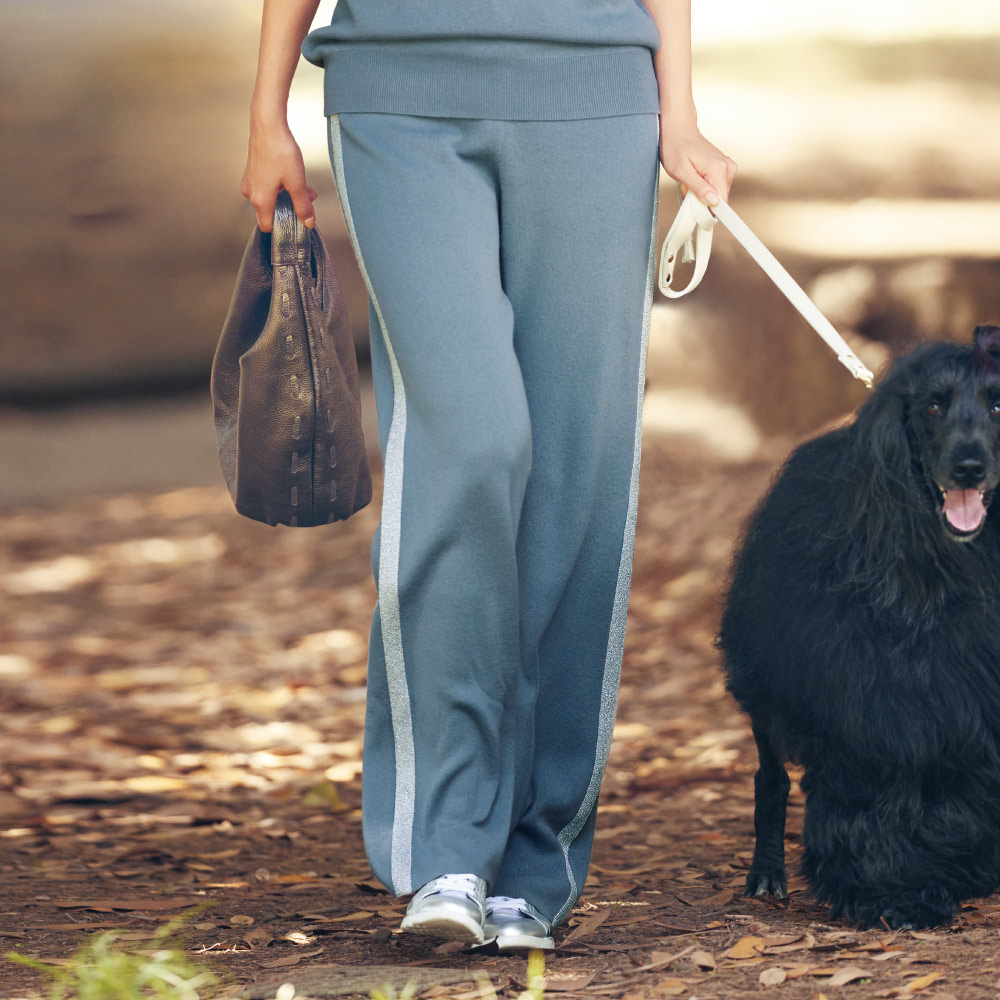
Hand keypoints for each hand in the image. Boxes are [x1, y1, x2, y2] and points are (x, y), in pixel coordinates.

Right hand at [241, 118, 317, 232]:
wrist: (268, 123)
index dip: (283, 228)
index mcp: (260, 200)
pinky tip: (293, 175)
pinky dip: (282, 184)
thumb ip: (303, 205)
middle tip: (307, 200)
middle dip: (292, 207)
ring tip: (305, 186)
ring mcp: (251, 180)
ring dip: (289, 194)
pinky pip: (268, 185)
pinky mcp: (253, 170)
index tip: (296, 223)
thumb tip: (308, 222)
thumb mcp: (297, 183)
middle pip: (272, 211)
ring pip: (272, 197)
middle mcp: (251, 192)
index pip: (267, 226)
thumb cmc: (279, 150)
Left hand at [659, 117, 736, 206]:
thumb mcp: (681, 172)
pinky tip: (695, 179)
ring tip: (690, 183)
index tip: (697, 210)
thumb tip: (713, 202)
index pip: (723, 202)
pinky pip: (716, 187)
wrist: (678, 129)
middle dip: (704, 201)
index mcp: (719, 169)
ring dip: (703, 195)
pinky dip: (705, 188)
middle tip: (688, 191)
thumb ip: (699, 188)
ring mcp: (727, 167)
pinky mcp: (724, 168)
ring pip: (718, 194)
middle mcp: (728, 168)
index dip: (709, 211)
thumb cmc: (676, 147)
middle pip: (720, 199)